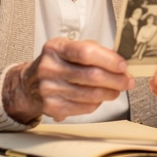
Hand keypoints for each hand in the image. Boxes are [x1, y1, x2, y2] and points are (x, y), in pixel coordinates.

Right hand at [3, 38, 134, 122]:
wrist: (29, 84)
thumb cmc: (57, 64)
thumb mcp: (70, 49)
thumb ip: (95, 51)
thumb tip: (121, 62)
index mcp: (55, 48)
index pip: (85, 53)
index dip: (108, 60)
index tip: (123, 66)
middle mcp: (49, 68)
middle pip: (91, 76)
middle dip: (116, 80)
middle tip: (128, 81)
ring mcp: (49, 89)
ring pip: (91, 94)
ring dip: (110, 93)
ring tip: (118, 90)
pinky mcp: (52, 107)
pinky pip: (84, 108)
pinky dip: (97, 103)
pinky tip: (100, 97)